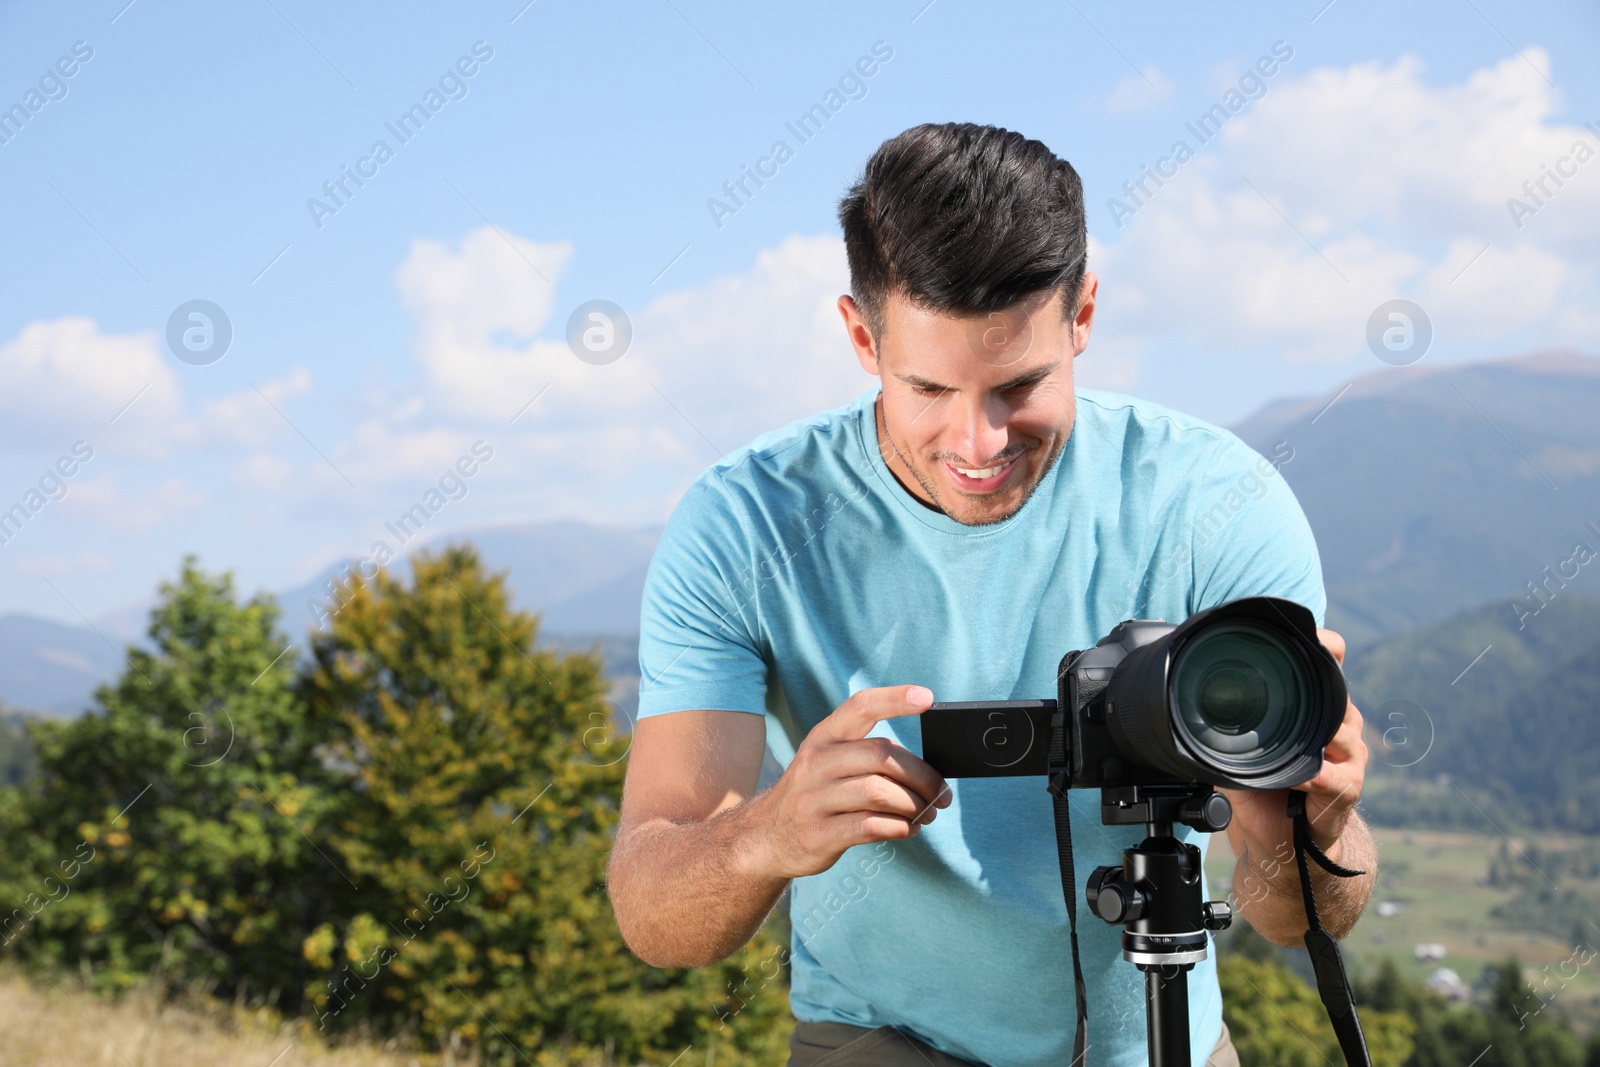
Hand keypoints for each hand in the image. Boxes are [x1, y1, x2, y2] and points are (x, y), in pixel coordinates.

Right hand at [747, 685, 950, 879]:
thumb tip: (928, 769)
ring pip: (879, 792)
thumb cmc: (815, 795)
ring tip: (925, 814)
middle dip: (923, 776)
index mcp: (823, 737)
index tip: (926, 697)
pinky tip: (907, 829)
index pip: (860, 706)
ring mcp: (814, 799)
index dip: (894, 698)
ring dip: (914, 805)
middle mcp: (816, 763)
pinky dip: (899, 828)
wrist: (765, 837)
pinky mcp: (819, 834)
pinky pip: (870, 826)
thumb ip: (868, 757)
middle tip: (941, 794)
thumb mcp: (828, 763)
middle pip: (882, 756)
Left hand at [1218, 628, 1367, 868]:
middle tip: (1294, 680)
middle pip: (1339, 692)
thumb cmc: (1266, 789)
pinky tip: (1296, 776)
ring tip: (1293, 736)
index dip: (1327, 645)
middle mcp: (1338, 726)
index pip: (1330, 665)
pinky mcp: (1348, 788)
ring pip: (1342, 729)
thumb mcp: (1241, 750)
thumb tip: (1186, 706)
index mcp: (1315, 709)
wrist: (1282, 840)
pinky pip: (1333, 775)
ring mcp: (1347, 757)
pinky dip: (1312, 774)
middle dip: (1322, 683)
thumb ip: (1224, 727)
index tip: (1313, 632)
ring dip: (1316, 731)